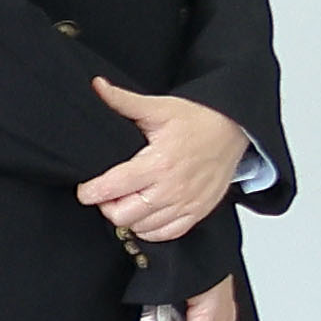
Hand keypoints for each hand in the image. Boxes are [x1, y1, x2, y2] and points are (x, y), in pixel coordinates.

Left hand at [82, 81, 247, 243]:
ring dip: (128, 217)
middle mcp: (172, 188)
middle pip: (123, 215)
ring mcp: (186, 203)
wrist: (235, 130)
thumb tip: (97, 86)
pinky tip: (145, 214)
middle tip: (107, 194)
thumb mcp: (159, 107)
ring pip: (142, 227)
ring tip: (126, 201)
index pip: (112, 189)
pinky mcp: (198, 212)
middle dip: (107, 206)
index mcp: (158, 163)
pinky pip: (166, 234)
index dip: (91, 193)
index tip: (85, 190)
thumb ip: (124, 101)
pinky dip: (150, 229)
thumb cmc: (198, 120)